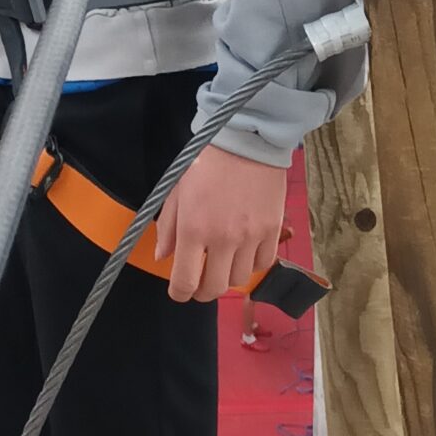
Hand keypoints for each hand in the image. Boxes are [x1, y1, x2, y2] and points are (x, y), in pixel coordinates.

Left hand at [153, 150, 290, 303]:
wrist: (244, 142)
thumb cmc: (205, 165)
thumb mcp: (176, 192)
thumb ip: (168, 228)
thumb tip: (163, 256)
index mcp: (194, 230)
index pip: (185, 282)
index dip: (179, 293)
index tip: (179, 291)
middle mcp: (223, 239)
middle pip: (214, 289)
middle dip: (203, 291)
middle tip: (199, 281)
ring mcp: (250, 237)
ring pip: (239, 279)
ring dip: (227, 276)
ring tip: (222, 261)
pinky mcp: (272, 230)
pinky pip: (263, 264)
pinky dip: (251, 264)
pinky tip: (243, 251)